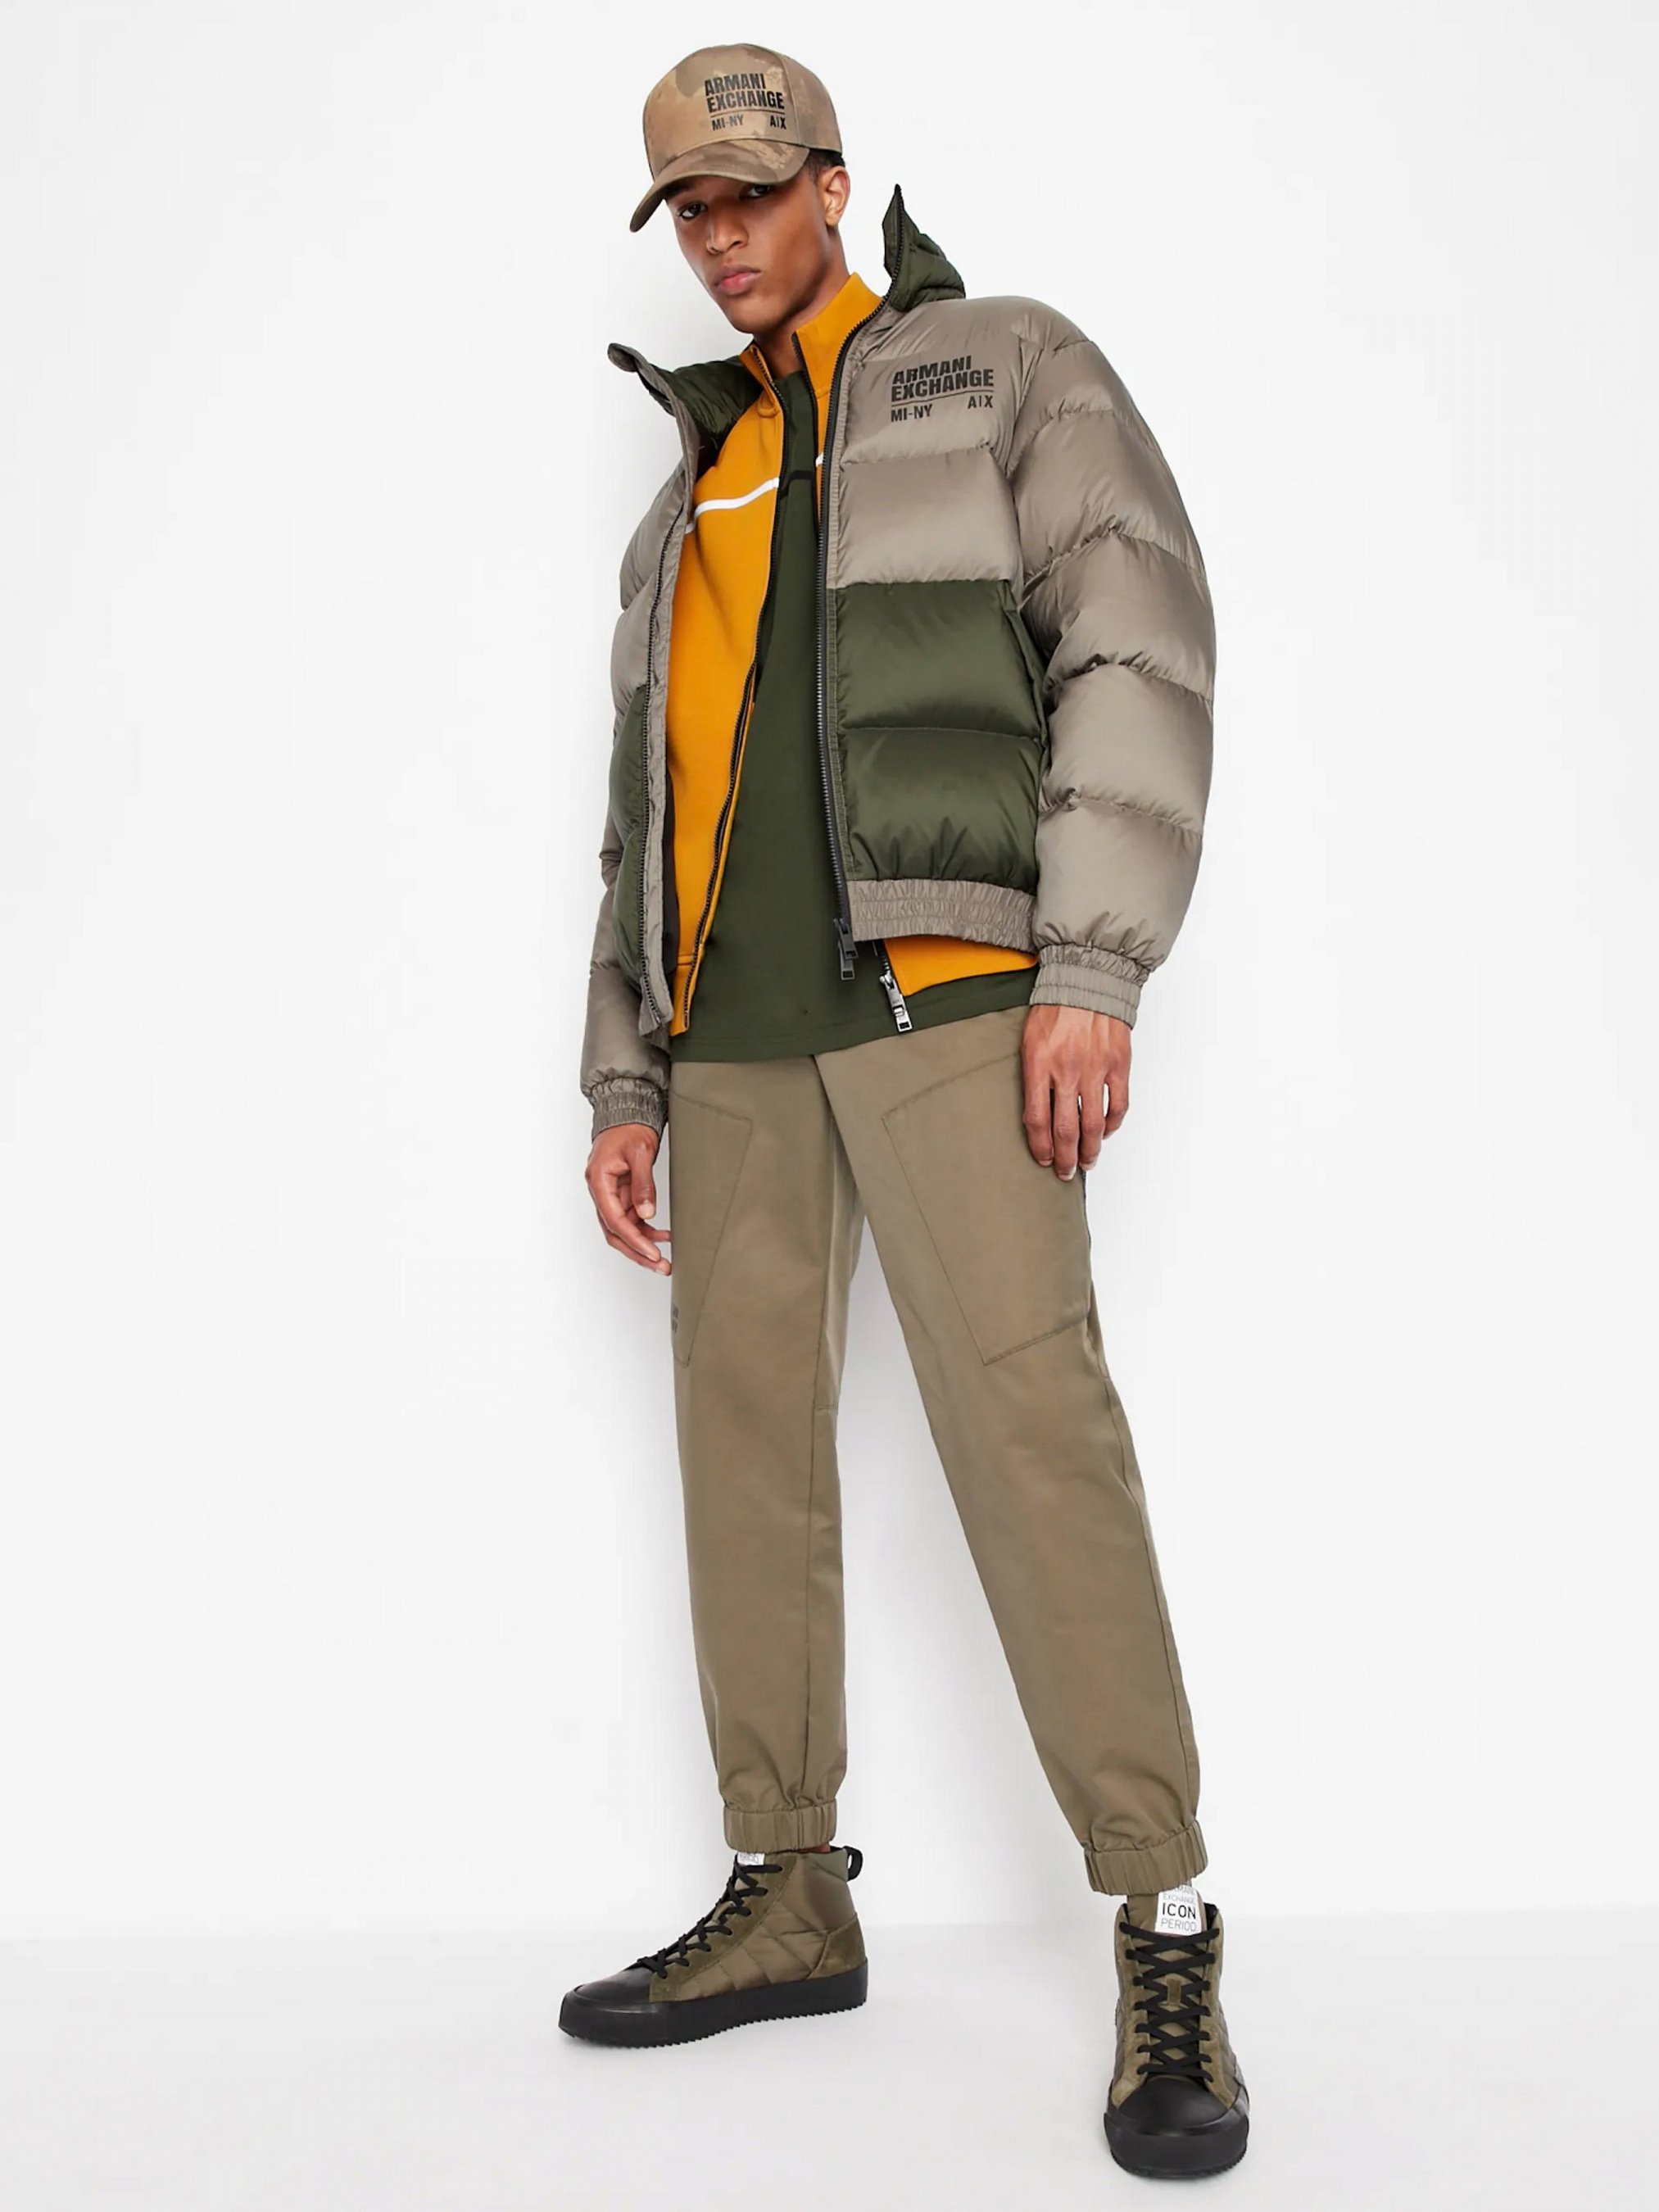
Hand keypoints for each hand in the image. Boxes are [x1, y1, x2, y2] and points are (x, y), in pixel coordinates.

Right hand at [585, 1122, 671, 1272]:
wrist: (626, 1115)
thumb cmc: (629, 1129)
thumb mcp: (640, 1153)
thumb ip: (643, 1184)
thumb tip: (646, 1215)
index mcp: (598, 1181)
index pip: (614, 1220)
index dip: (634, 1239)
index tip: (652, 1253)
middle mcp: (600, 1191)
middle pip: (615, 1232)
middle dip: (637, 1252)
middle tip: (660, 1266)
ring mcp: (609, 1195)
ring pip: (623, 1229)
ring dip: (642, 1245)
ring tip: (664, 1259)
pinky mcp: (620, 1195)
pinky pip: (630, 1219)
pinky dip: (646, 1230)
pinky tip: (663, 1236)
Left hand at [1020, 1005, 1130, 1177]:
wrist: (1087, 980)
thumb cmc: (1054, 1008)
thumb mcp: (1029, 1040)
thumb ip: (1032, 1076)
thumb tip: (1037, 1112)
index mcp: (1039, 1064)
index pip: (1036, 1119)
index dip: (1039, 1146)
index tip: (1042, 1159)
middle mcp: (1067, 1071)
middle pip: (1065, 1130)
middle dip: (1064, 1158)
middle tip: (1064, 1172)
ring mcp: (1095, 1069)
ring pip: (1093, 1124)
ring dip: (1090, 1149)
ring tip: (1087, 1162)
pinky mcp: (1118, 1065)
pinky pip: (1118, 1105)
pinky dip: (1113, 1124)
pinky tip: (1106, 1132)